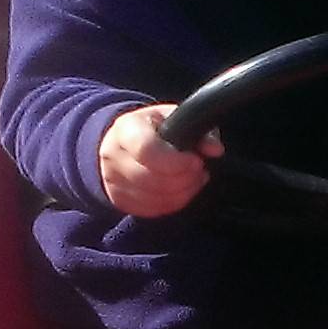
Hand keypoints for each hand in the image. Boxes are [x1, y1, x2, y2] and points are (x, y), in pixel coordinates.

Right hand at [97, 103, 220, 216]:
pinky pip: (150, 210)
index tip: (195, 160)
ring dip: (182, 193)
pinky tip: (182, 191)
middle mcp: (112, 155)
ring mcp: (112, 181)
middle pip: (150, 179)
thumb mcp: (175, 118)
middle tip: (199, 171)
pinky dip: (172, 204)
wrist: (120, 141)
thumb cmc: (154, 128)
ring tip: (194, 180)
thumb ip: (199, 131)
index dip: (176, 162)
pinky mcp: (118, 200)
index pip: (147, 151)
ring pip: (152, 198)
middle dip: (184, 179)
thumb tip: (215, 149)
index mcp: (126, 129)